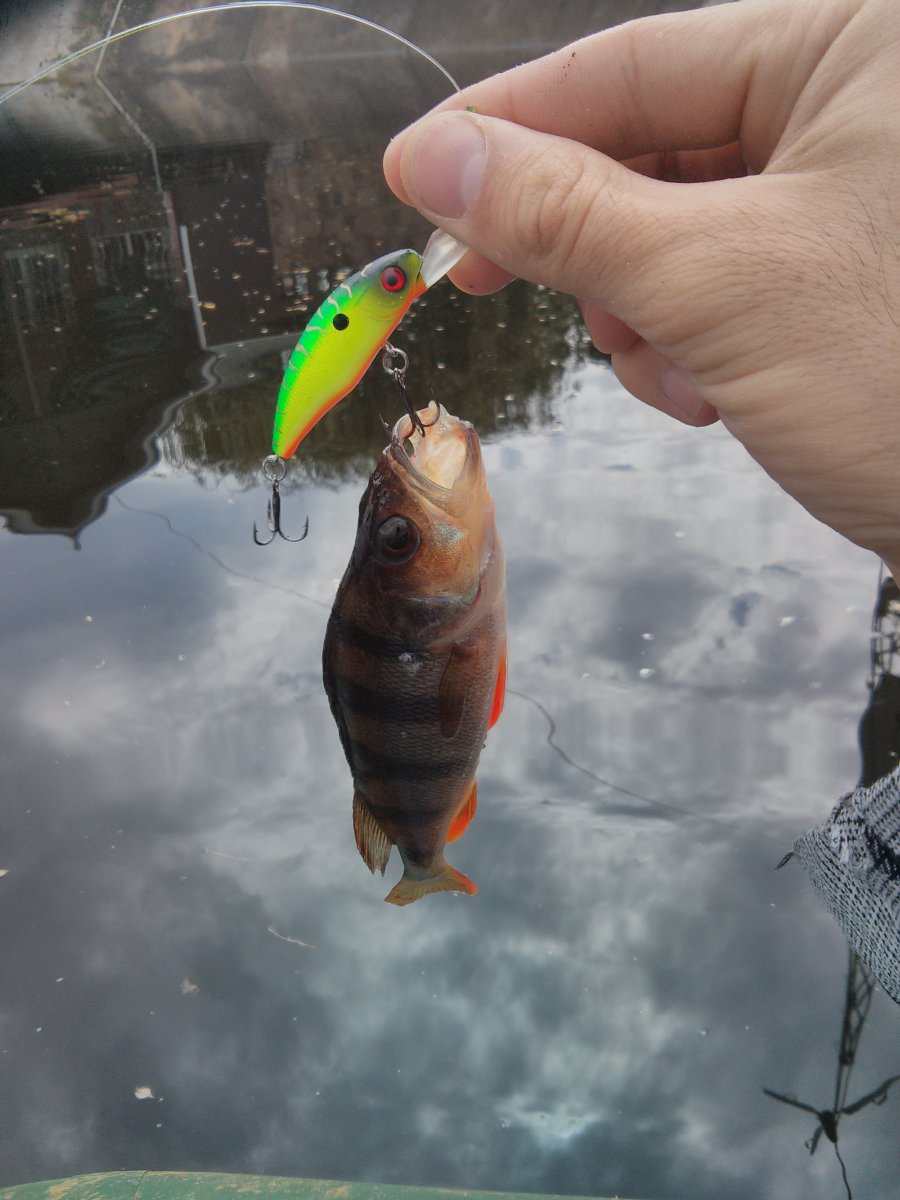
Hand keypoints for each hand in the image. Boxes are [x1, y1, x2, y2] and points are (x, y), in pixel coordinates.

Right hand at [384, 0, 899, 576]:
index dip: (510, 122)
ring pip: (681, 228)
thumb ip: (563, 212)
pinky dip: (692, 340)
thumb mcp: (712, 284)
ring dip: (643, 309)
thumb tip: (428, 158)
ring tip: (673, 371)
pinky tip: (714, 393)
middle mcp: (867, 101)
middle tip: (484, 278)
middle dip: (588, 241)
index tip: (417, 173)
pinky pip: (726, 283)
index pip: (637, 61)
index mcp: (857, 45)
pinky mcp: (851, 272)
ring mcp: (861, 193)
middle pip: (656, 147)